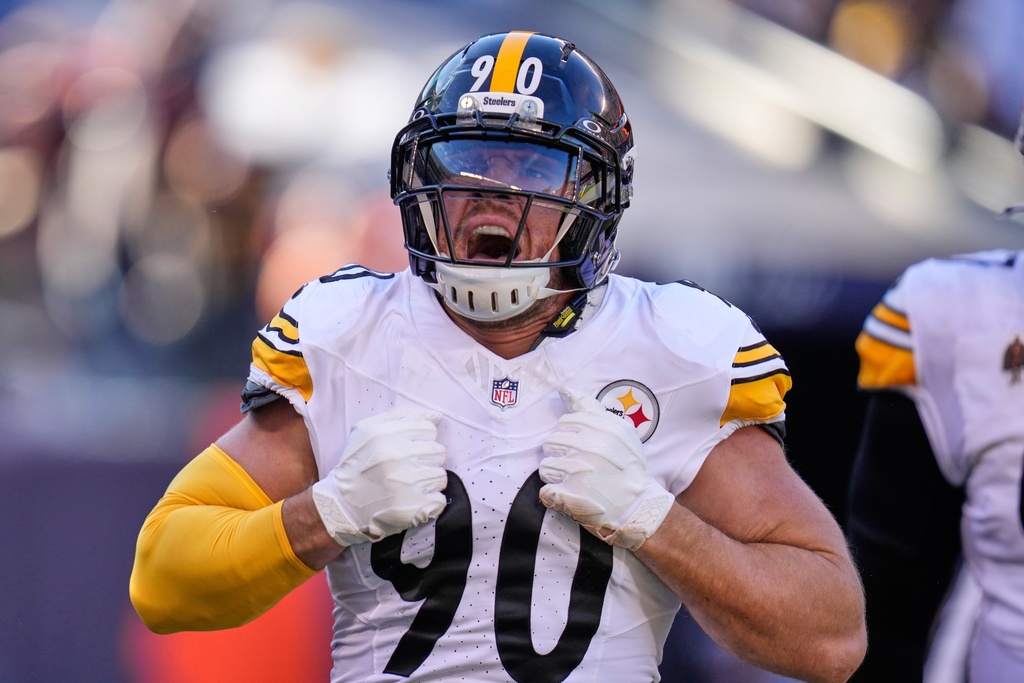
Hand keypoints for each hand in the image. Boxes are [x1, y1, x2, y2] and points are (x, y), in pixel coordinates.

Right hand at [311, 406, 447, 546]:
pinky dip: (429, 502)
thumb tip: (436, 416)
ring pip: (440, 475)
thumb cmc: (357, 464)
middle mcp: (398, 457)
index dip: (421, 439)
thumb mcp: (366, 430)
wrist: (343, 504)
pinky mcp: (415, 507)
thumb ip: (400, 416)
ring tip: (409, 485)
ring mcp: (408, 483)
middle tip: (409, 468)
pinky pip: (439, 499)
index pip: (429, 429)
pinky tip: (412, 500)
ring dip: (428, 481)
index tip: (410, 448)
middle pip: (438, 451)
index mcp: (386, 435)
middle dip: (426, 459)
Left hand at [539, 388, 674, 550]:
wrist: (638, 506)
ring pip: (545, 466)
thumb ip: (589, 408)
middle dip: (561, 454)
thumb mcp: (618, 431)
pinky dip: (555, 496)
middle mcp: (589, 447)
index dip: (571, 436)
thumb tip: (564, 389)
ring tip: (577, 481)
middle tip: (580, 465)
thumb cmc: (626, 466)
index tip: (584, 447)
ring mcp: (578, 473)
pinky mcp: (570, 497)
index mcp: (601, 428)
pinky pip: (545, 491)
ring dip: (557, 475)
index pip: (564, 422)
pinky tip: (572, 496)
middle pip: (550, 442)